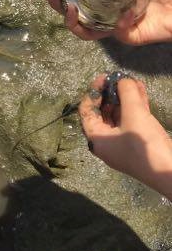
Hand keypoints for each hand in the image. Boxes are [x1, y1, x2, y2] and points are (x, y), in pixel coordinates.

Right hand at [45, 0, 171, 44]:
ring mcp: (113, 24)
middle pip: (73, 10)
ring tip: (70, 9)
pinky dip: (119, 23)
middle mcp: (106, 9)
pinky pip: (116, 32)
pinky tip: (126, 12)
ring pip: (83, 29)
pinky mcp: (126, 37)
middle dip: (56, 4)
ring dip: (71, 21)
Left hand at [79, 75, 171, 196]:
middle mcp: (106, 143)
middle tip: (119, 79)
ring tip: (132, 81)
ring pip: (120, 116)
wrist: (170, 172)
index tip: (104, 77)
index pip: (87, 111)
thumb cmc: (144, 145)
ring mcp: (123, 145)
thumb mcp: (134, 114)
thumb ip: (126, 94)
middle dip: (111, 94)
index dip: (94, 92)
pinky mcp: (138, 145)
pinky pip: (132, 122)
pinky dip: (135, 107)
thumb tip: (122, 80)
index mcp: (97, 139)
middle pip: (103, 113)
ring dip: (125, 99)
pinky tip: (141, 91)